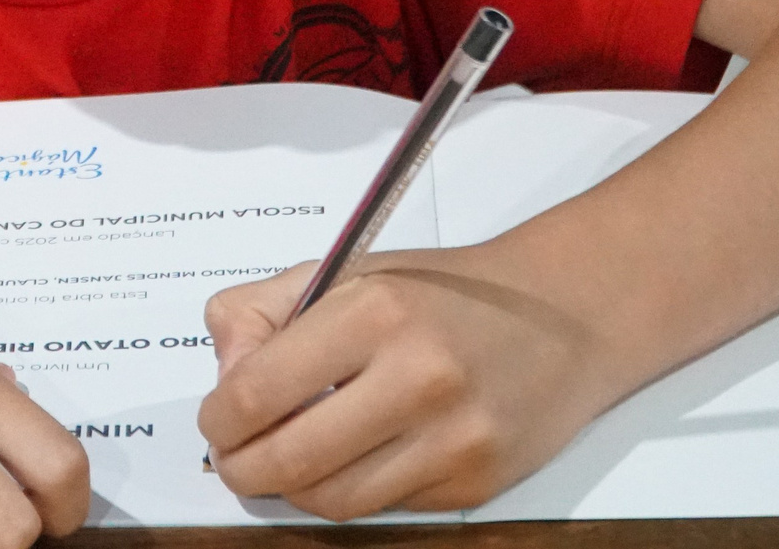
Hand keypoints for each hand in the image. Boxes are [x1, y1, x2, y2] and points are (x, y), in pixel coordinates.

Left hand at [195, 247, 621, 519]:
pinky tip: (350, 457)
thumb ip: (263, 312)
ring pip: (331, 500)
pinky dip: (349, 491)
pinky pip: (382, 507)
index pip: (256, 392)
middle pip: (287, 461)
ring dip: (290, 488)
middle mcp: (418, 378)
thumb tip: (223, 377)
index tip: (215, 419)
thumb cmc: (441, 293)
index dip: (217, 418)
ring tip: (285, 458)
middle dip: (241, 468)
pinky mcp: (475, 483)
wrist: (562, 318)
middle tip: (233, 457)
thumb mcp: (346, 270)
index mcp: (375, 311)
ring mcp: (452, 440)